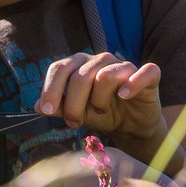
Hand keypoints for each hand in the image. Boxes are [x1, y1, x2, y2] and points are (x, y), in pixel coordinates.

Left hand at [35, 53, 164, 141]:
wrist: (131, 126)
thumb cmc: (101, 115)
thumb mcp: (76, 113)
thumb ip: (58, 108)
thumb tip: (37, 106)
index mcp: (79, 64)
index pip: (59, 68)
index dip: (51, 89)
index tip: (46, 110)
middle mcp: (100, 60)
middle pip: (80, 76)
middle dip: (74, 105)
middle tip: (74, 122)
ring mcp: (124, 65)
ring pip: (105, 76)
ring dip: (99, 101)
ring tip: (100, 111)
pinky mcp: (148, 75)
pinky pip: (143, 72)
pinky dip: (132, 84)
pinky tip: (124, 96)